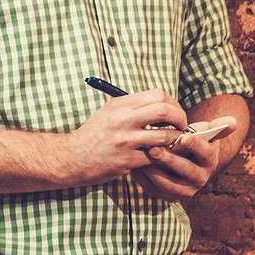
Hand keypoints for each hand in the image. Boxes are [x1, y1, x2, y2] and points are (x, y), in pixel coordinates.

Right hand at [60, 89, 186, 185]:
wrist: (72, 157)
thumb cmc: (94, 134)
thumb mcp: (109, 112)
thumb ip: (132, 106)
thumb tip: (161, 103)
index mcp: (121, 104)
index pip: (158, 95)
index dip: (174, 104)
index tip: (176, 114)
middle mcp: (123, 119)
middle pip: (164, 111)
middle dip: (180, 119)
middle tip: (182, 128)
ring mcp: (125, 140)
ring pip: (164, 135)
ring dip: (175, 140)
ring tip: (176, 143)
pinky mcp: (126, 160)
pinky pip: (155, 157)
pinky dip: (164, 157)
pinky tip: (164, 157)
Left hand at [131, 115, 237, 200]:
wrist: (183, 159)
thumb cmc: (191, 141)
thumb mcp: (203, 132)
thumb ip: (215, 126)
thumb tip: (233, 121)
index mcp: (210, 160)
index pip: (205, 153)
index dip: (196, 145)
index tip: (184, 138)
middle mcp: (201, 178)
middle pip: (186, 170)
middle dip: (170, 160)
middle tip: (154, 149)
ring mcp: (185, 189)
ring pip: (170, 183)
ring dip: (155, 172)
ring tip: (141, 159)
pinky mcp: (169, 196)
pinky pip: (156, 190)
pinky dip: (145, 180)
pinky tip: (135, 168)